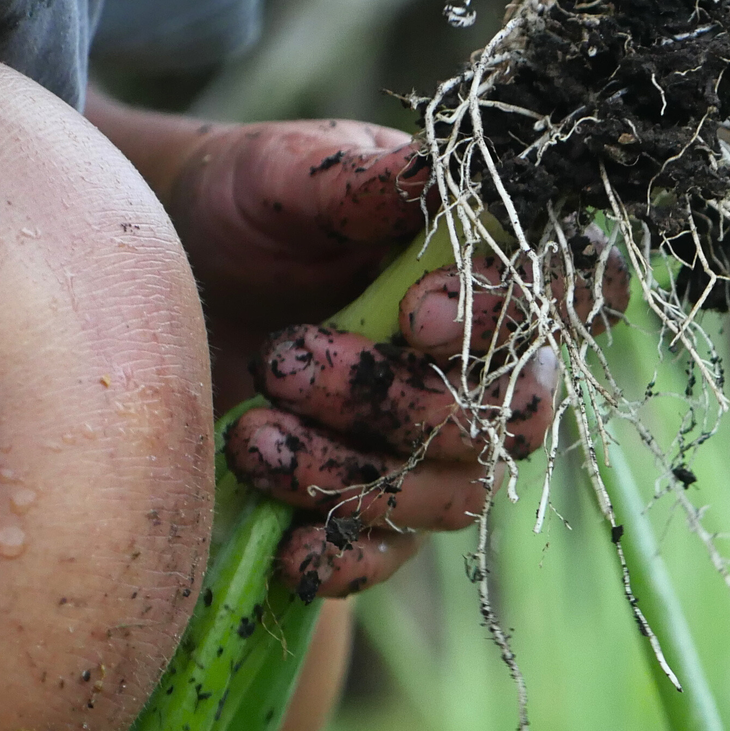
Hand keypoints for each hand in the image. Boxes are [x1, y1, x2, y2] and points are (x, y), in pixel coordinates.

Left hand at [139, 113, 624, 597]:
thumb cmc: (247, 206)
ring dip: (352, 475)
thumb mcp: (288, 174)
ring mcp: (434, 444)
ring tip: (248, 435)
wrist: (164, 268)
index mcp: (486, 266)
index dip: (512, 323)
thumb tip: (432, 172)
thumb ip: (360, 179)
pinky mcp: (375, 505)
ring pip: (452, 493)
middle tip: (282, 360)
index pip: (565, 302)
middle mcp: (482, 364)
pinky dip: (347, 558)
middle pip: (507, 418)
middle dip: (397, 401)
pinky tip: (288, 549)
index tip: (418, 317)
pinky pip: (393, 555)